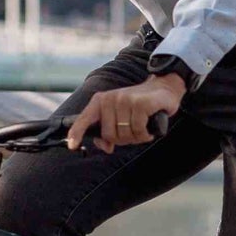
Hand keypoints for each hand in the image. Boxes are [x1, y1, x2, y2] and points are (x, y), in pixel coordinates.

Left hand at [67, 72, 184, 153]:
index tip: (72, 145)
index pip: (84, 118)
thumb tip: (106, 147)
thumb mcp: (120, 117)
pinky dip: (145, 134)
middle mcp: (110, 99)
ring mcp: (124, 100)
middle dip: (123, 139)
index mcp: (100, 101)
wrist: (162, 88)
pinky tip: (149, 127)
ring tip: (142, 126)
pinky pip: (138, 130)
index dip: (77, 133)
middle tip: (133, 131)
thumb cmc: (139, 105)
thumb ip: (110, 132)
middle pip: (109, 135)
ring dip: (136, 137)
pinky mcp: (139, 103)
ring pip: (125, 135)